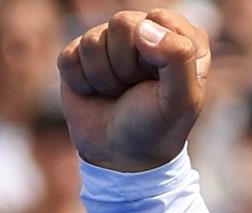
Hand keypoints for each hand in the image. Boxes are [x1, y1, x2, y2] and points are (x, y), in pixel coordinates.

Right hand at [57, 9, 210, 171]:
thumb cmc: (156, 127)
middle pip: (123, 23)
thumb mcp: (181, 101)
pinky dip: (82, 83)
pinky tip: (96, 94)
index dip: (155, 52)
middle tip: (136, 89)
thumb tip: (143, 27)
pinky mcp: (78, 55)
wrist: (120, 156)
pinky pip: (70, 56)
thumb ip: (178, 59)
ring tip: (118, 94)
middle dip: (127, 65)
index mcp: (180, 40)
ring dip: (105, 77)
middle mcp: (145, 34)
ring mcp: (109, 42)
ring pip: (93, 40)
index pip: (160, 19)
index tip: (160, 81)